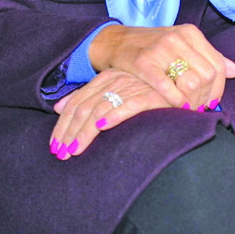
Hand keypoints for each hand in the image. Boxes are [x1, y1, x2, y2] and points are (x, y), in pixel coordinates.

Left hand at [49, 69, 176, 158]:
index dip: (62, 125)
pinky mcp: (151, 95)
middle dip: (69, 133)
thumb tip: (57, 108)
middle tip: (61, 154)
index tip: (55, 145)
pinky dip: (114, 116)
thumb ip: (87, 97)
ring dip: (84, 132)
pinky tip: (103, 128)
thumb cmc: (145, 92)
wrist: (180, 84)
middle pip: (84, 108)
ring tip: (74, 151)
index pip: (76, 102)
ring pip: (100, 109)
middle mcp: (116, 80)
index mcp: (105, 78)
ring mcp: (133, 87)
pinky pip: (129, 105)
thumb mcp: (113, 90)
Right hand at [89, 23, 234, 110]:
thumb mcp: (182, 45)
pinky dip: (175, 102)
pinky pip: (168, 89)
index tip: (212, 102)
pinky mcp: (143, 63)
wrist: (116, 42)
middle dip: (205, 98)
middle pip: (207, 75)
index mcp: (191, 33)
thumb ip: (208, 57)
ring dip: (192, 102)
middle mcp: (178, 38)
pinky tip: (175, 107)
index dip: (219, 88)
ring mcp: (160, 49)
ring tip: (188, 108)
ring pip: (192, 82)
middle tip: (198, 108)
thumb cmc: (152, 46)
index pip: (218, 64)